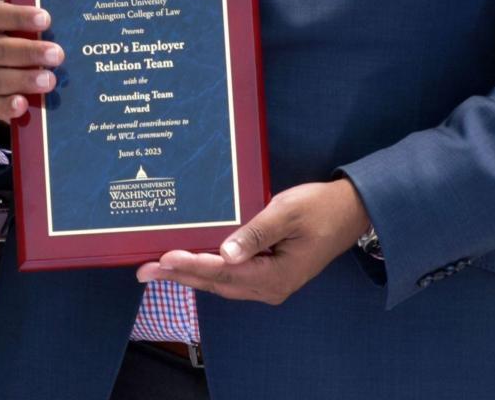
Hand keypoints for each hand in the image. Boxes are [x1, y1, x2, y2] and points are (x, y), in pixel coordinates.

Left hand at [136, 179, 369, 303]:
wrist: (350, 211)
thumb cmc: (320, 208)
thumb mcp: (287, 214)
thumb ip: (256, 233)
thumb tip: (226, 253)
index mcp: (276, 275)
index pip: (223, 272)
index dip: (190, 265)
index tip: (163, 258)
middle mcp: (270, 287)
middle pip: (216, 283)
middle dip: (179, 275)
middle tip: (144, 270)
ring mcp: (269, 284)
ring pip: (221, 282)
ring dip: (189, 275)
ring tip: (156, 268)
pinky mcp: (268, 274)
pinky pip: (231, 276)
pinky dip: (207, 271)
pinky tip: (188, 263)